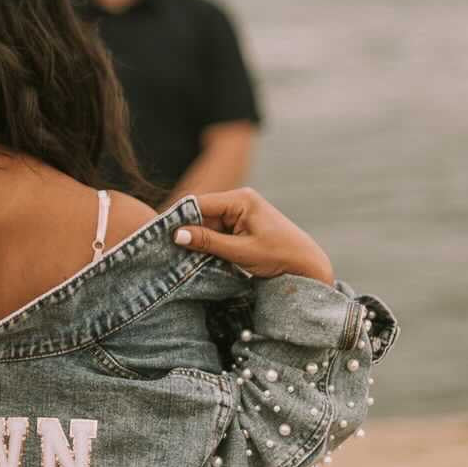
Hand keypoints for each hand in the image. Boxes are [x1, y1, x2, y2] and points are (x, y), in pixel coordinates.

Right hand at [173, 187, 334, 283]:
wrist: (308, 267)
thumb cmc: (280, 256)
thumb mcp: (241, 252)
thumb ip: (208, 242)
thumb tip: (177, 235)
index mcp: (241, 199)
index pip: (200, 204)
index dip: (179, 218)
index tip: (159, 234)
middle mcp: (239, 201)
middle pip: (202, 215)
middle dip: (188, 232)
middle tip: (167, 250)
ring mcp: (240, 213)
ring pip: (208, 226)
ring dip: (198, 241)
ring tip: (180, 257)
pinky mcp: (242, 226)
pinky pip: (218, 233)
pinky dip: (209, 245)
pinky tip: (197, 258)